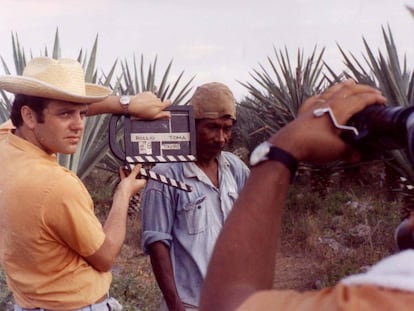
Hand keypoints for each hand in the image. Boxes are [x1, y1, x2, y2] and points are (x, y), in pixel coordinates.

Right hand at [115, 164, 146, 199]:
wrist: (120, 195)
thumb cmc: (127, 189)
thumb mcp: (131, 177)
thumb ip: (135, 171)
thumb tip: (139, 166)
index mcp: (142, 183)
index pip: (145, 176)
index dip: (143, 171)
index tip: (141, 166)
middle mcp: (137, 185)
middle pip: (137, 176)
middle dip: (135, 170)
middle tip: (133, 165)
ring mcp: (132, 185)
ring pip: (131, 177)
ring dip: (129, 172)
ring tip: (127, 166)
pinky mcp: (126, 186)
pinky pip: (126, 178)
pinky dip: (124, 174)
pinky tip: (122, 170)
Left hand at [128, 92, 171, 118]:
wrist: (132, 105)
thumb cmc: (141, 112)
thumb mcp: (153, 116)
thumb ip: (162, 115)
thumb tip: (169, 115)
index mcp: (159, 106)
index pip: (168, 102)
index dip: (168, 103)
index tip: (168, 103)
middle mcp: (157, 99)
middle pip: (160, 101)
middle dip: (157, 104)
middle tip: (151, 108)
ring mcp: (152, 96)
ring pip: (154, 98)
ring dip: (152, 101)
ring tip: (146, 106)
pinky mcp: (147, 93)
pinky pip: (150, 95)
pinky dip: (148, 98)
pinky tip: (144, 102)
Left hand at [269, 80, 386, 162]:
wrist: (288, 145)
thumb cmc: (313, 145)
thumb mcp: (336, 151)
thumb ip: (349, 152)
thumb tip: (357, 155)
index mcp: (339, 110)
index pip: (360, 99)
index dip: (373, 98)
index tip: (382, 100)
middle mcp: (327, 104)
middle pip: (348, 90)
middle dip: (362, 89)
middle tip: (372, 90)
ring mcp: (314, 106)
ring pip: (331, 90)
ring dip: (343, 86)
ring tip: (350, 82)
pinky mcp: (303, 112)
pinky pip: (315, 98)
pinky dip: (322, 95)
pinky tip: (322, 96)